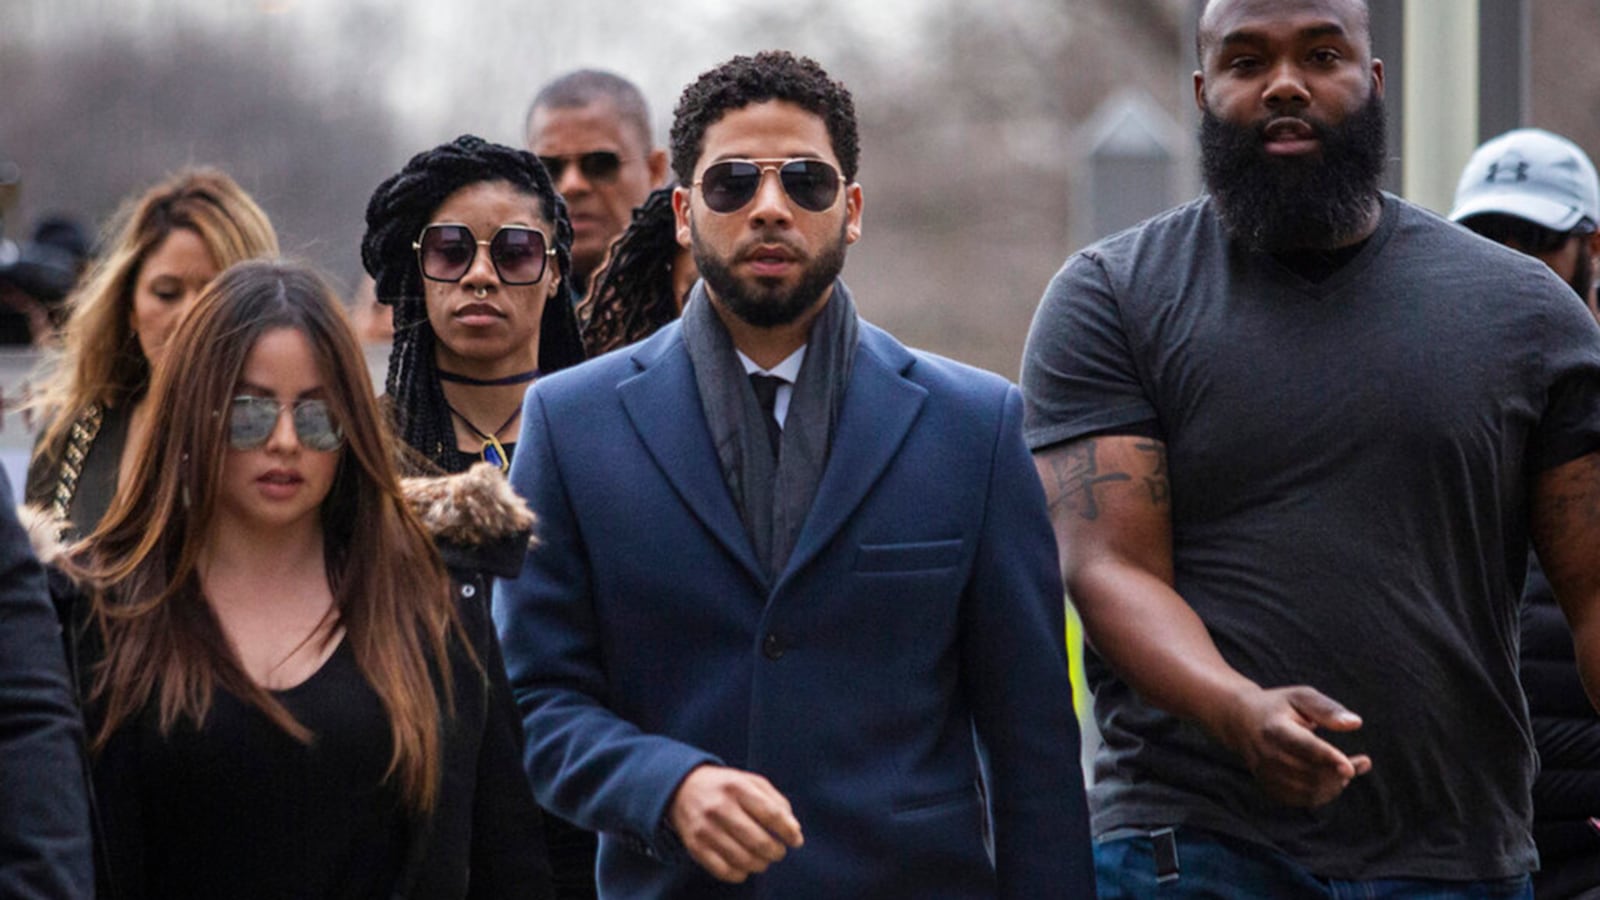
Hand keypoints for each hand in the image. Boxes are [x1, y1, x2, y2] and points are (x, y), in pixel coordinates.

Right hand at [668, 764, 803, 882]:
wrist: (682, 788)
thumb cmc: (727, 787)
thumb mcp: (752, 782)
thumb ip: (776, 802)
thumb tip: (794, 831)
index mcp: (737, 787)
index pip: (771, 814)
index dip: (788, 832)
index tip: (796, 840)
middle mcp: (720, 807)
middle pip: (759, 842)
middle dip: (776, 852)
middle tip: (779, 852)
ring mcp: (705, 829)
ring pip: (743, 860)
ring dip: (761, 864)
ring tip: (763, 859)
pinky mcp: (695, 847)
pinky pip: (724, 871)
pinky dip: (740, 874)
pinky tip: (744, 866)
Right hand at [1212, 685, 1372, 807]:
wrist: (1241, 721)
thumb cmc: (1279, 706)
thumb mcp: (1301, 697)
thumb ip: (1328, 709)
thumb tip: (1355, 723)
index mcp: (1275, 728)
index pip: (1305, 747)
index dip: (1328, 759)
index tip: (1351, 768)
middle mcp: (1267, 754)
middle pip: (1311, 773)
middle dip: (1340, 772)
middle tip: (1361, 762)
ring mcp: (1266, 773)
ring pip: (1309, 790)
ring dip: (1335, 784)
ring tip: (1347, 770)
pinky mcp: (1269, 786)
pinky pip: (1302, 800)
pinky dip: (1323, 794)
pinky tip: (1332, 780)